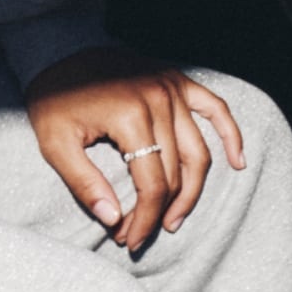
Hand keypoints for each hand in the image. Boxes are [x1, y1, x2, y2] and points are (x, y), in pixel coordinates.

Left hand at [25, 47, 245, 249]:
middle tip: (142, 234)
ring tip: (173, 219)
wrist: (56, 52)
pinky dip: (230, 135)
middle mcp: (159, 99)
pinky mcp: (178, 81)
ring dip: (191, 192)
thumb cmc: (53, 100)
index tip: (128, 239)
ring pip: (197, 153)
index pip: (152, 184)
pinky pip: (215, 109)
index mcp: (131, 115)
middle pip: (175, 174)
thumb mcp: (54, 144)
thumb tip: (113, 219)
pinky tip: (237, 162)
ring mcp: (172, 88)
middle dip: (159, 212)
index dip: (144, 219)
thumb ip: (83, 183)